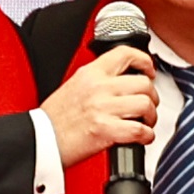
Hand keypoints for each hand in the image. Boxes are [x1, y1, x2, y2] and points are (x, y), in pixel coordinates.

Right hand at [40, 45, 167, 167]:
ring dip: (151, 117)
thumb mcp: (74, 85)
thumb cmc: (55, 118)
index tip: (149, 71)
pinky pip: (139, 130)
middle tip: (148, 106)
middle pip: (143, 83)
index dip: (145, 61)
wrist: (41, 139)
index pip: (125, 54)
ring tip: (144, 123)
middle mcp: (99, 87)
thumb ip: (98, 79)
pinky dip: (146, 136)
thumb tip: (124, 80)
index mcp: (90, 73)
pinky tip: (141, 137)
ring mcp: (102, 108)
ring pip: (145, 105)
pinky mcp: (105, 130)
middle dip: (152, 97)